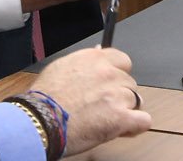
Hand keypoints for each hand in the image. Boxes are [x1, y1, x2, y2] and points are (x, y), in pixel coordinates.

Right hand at [33, 47, 149, 154]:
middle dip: (120, 95)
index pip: (123, 61)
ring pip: (136, 100)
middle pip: (129, 82)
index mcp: (95, 59)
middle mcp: (108, 73)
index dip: (118, 74)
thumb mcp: (61, 68)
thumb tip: (98, 53)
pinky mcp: (120, 117)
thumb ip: (85, 62)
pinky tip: (124, 129)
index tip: (112, 84)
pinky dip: (135, 126)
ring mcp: (116, 95)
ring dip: (125, 110)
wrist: (39, 119)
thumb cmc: (44, 98)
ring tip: (108, 119)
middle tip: (104, 106)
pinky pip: (143, 121)